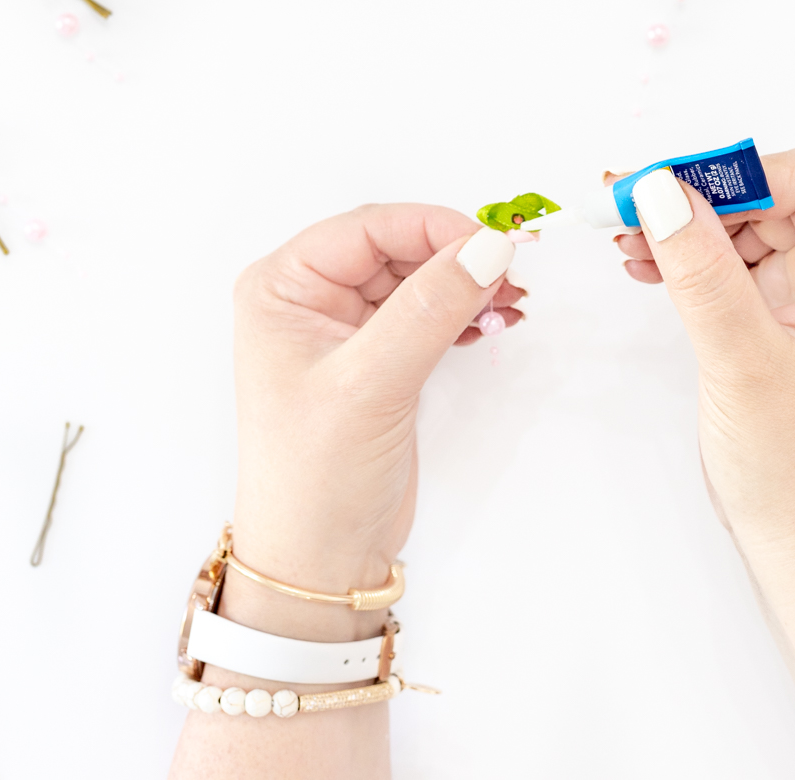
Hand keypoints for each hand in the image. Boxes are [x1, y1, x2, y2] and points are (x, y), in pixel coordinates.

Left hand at [172, 206, 522, 779]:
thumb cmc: (313, 480)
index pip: (366, 228)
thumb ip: (429, 310)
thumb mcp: (370, 384)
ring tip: (509, 302)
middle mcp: (308, 300)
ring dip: (465, 285)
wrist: (319, 566)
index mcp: (282, 288)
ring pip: (418, 280)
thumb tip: (485, 248)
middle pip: (396, 248)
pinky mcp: (378, 362)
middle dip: (455, 257)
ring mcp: (345, 331)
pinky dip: (462, 313)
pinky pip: (427, 314)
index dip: (431, 228)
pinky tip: (490, 324)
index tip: (491, 243)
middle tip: (511, 274)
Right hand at [618, 146, 794, 776]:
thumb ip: (704, 274)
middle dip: (696, 192)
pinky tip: (641, 264)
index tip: (668, 185)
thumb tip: (663, 192)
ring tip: (625, 237)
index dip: (738, 172)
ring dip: (680, 221)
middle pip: (766, 191)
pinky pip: (718, 259)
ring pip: (736, 222)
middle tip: (626, 202)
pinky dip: (677, 253)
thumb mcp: (747, 365)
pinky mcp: (765, 314)